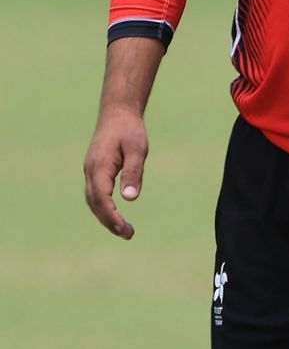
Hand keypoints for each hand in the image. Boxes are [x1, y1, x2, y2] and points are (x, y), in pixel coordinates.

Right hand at [83, 104, 147, 239]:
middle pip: (95, 203)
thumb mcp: (137, 150)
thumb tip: (130, 199)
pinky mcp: (95, 171)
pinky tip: (115, 215)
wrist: (118, 114)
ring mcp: (90, 171)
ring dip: (106, 217)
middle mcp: (90, 171)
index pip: (101, 199)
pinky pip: (95, 194)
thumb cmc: (130, 131)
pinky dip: (103, 207)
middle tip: (129, 234)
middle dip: (109, 221)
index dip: (111, 216)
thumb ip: (133, 173)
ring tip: (124, 230)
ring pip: (93, 200)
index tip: (125, 229)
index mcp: (99, 167)